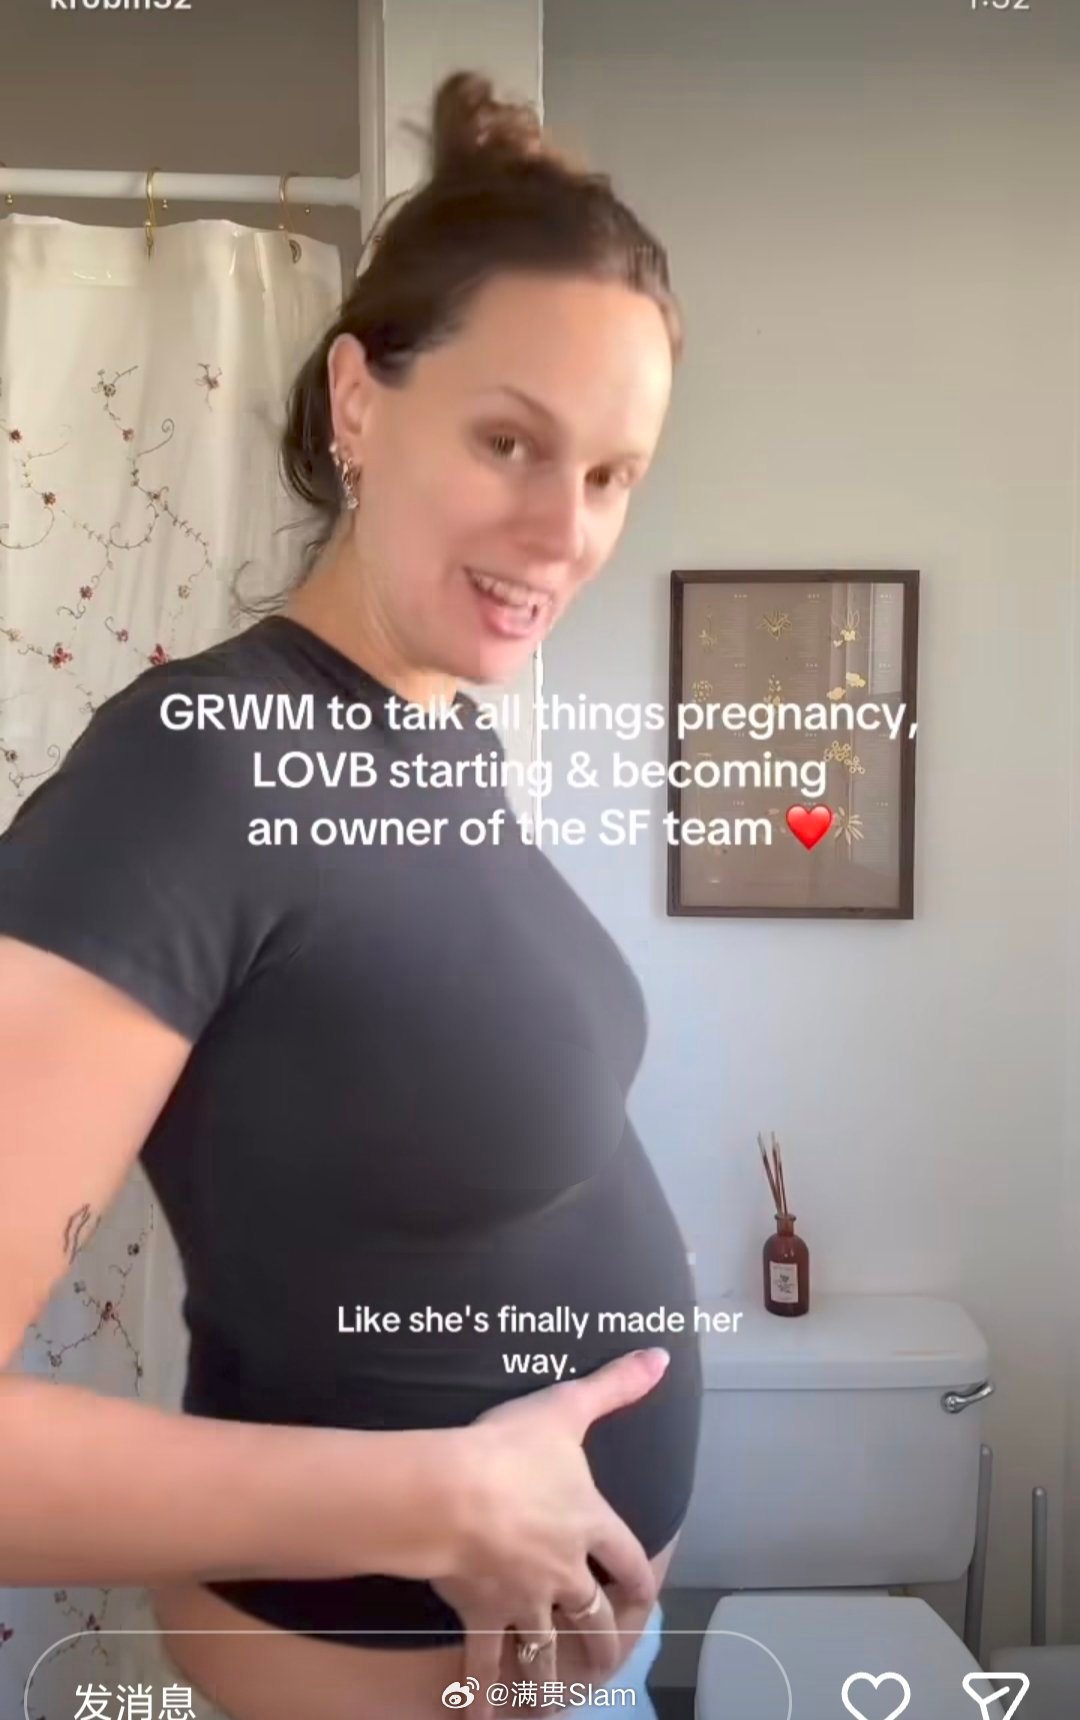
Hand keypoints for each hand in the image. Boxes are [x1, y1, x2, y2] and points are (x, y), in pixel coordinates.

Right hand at [430, 1347, 669, 1715]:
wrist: (454, 1494)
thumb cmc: (511, 1449)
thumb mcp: (566, 1408)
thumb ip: (614, 1385)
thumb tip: (660, 1356)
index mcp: (589, 1523)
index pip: (626, 1557)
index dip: (637, 1576)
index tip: (643, 1594)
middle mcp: (566, 1571)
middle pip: (592, 1613)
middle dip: (602, 1637)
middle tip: (608, 1659)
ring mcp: (526, 1599)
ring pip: (547, 1645)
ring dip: (552, 1671)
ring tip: (554, 1697)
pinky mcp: (484, 1614)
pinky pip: (486, 1663)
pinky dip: (483, 1694)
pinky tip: (480, 1719)